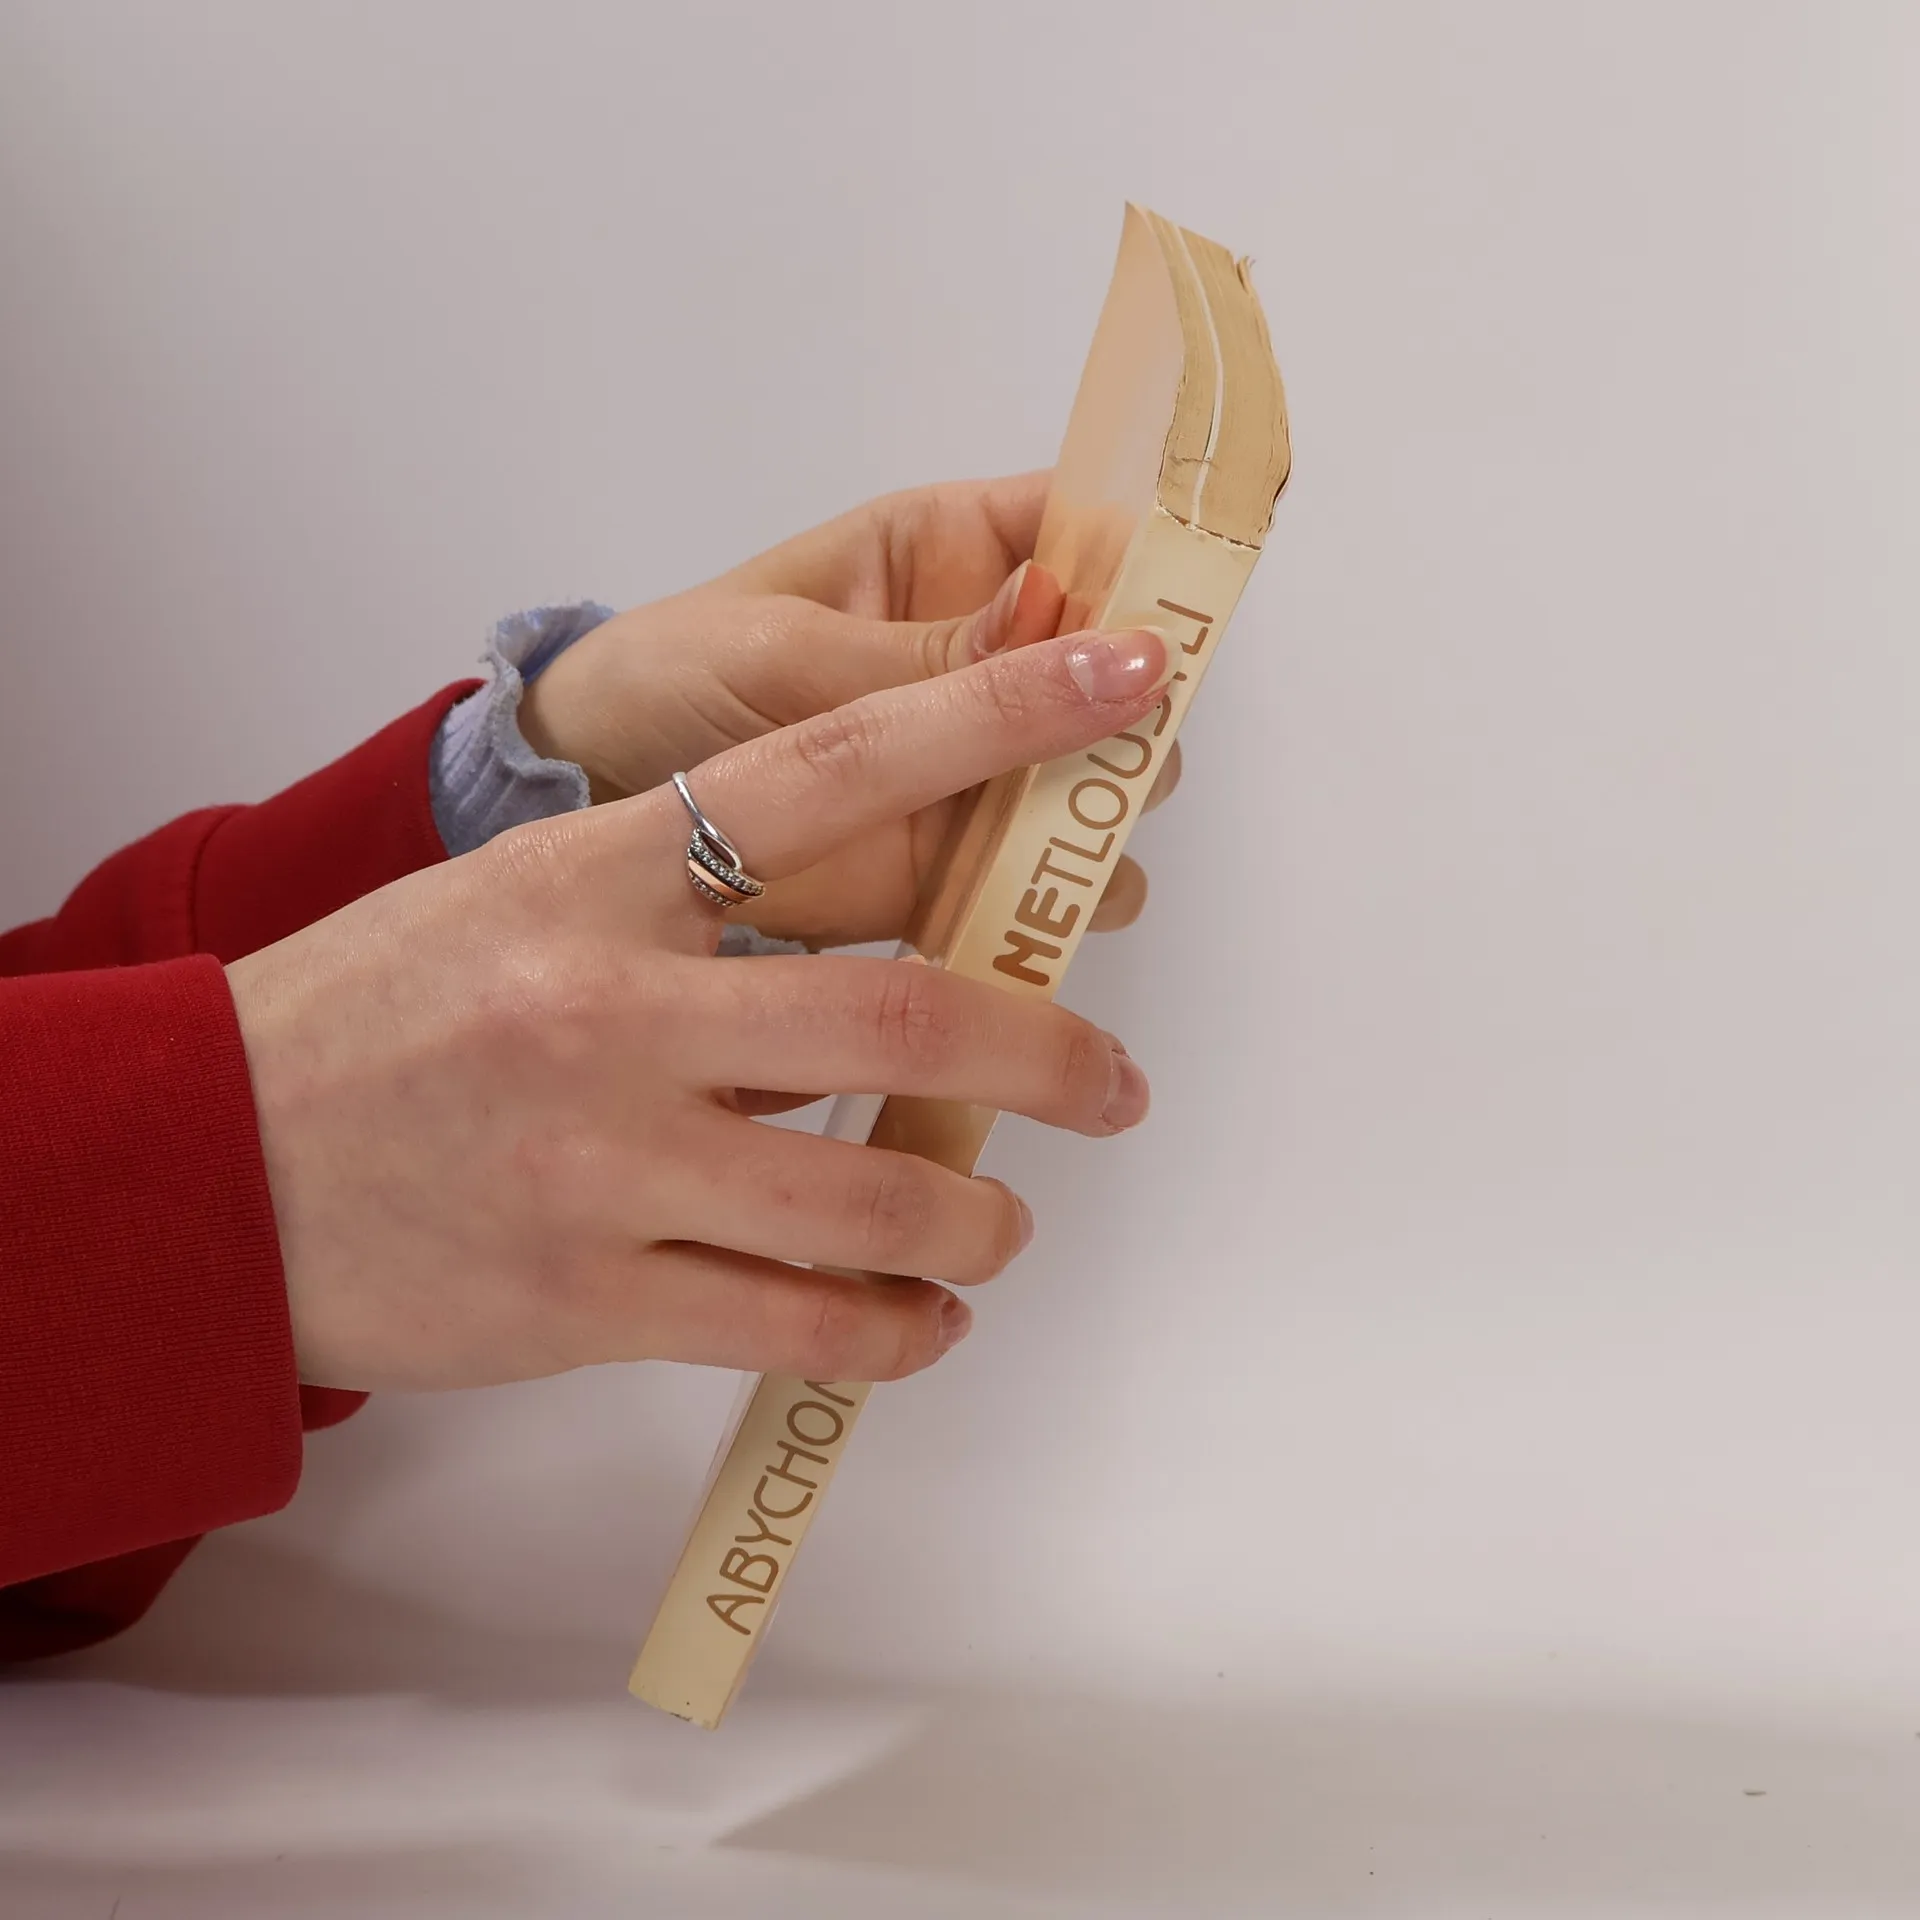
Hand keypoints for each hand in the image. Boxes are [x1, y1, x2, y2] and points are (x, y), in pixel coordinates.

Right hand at [228, 624, 1171, 1392]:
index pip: (834, 769)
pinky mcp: (579, 1299)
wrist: (204, 1164)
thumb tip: (892, 921)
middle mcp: (611, 1009)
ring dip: (974, 1220)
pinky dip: (890, 1332)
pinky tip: (923, 1321)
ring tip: (1000, 1226)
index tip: (1126, 686)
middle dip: (1049, 1053)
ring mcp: (598, 1163)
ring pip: (865, 1201)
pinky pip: (789, 1328)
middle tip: (1113, 1082)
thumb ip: (689, 898)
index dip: (995, 719)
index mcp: (599, 874)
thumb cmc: (378, 1016)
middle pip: (903, 1018)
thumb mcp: (520, 899)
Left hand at [516, 474, 1180, 947]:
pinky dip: (1050, 908)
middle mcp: (994, 659)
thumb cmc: (669, 677)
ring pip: (1103, 789)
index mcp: (959, 556)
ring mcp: (983, 771)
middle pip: (1125, 678)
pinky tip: (1021, 916)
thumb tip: (1070, 629)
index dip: (1152, 568)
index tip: (1160, 636)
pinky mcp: (957, 868)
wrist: (585, 800)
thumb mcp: (780, 650)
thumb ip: (918, 659)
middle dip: (1133, 719)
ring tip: (1046, 844)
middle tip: (1098, 758)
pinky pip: (1042, 888)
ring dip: (1099, 820)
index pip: (1099, 530)